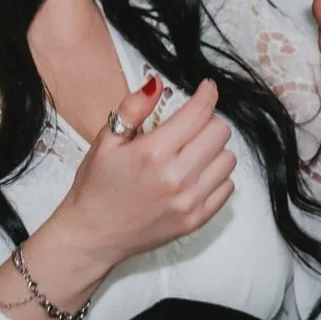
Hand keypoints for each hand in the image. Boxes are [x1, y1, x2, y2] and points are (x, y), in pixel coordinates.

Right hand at [44, 76, 237, 272]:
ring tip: (191, 152)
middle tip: (191, 126)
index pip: (199, 113)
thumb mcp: (106, 141)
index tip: (207, 89)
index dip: (207, 94)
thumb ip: (133, 109)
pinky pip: (227, 187)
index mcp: (153, 152)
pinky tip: (195, 175)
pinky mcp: (196, 220)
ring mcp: (189, 201)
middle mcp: (177, 177)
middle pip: (220, 132)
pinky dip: (216, 176)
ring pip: (228, 159)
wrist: (92, 236)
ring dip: (214, 150)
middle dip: (208, 122)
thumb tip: (156, 83)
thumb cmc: (96, 188)